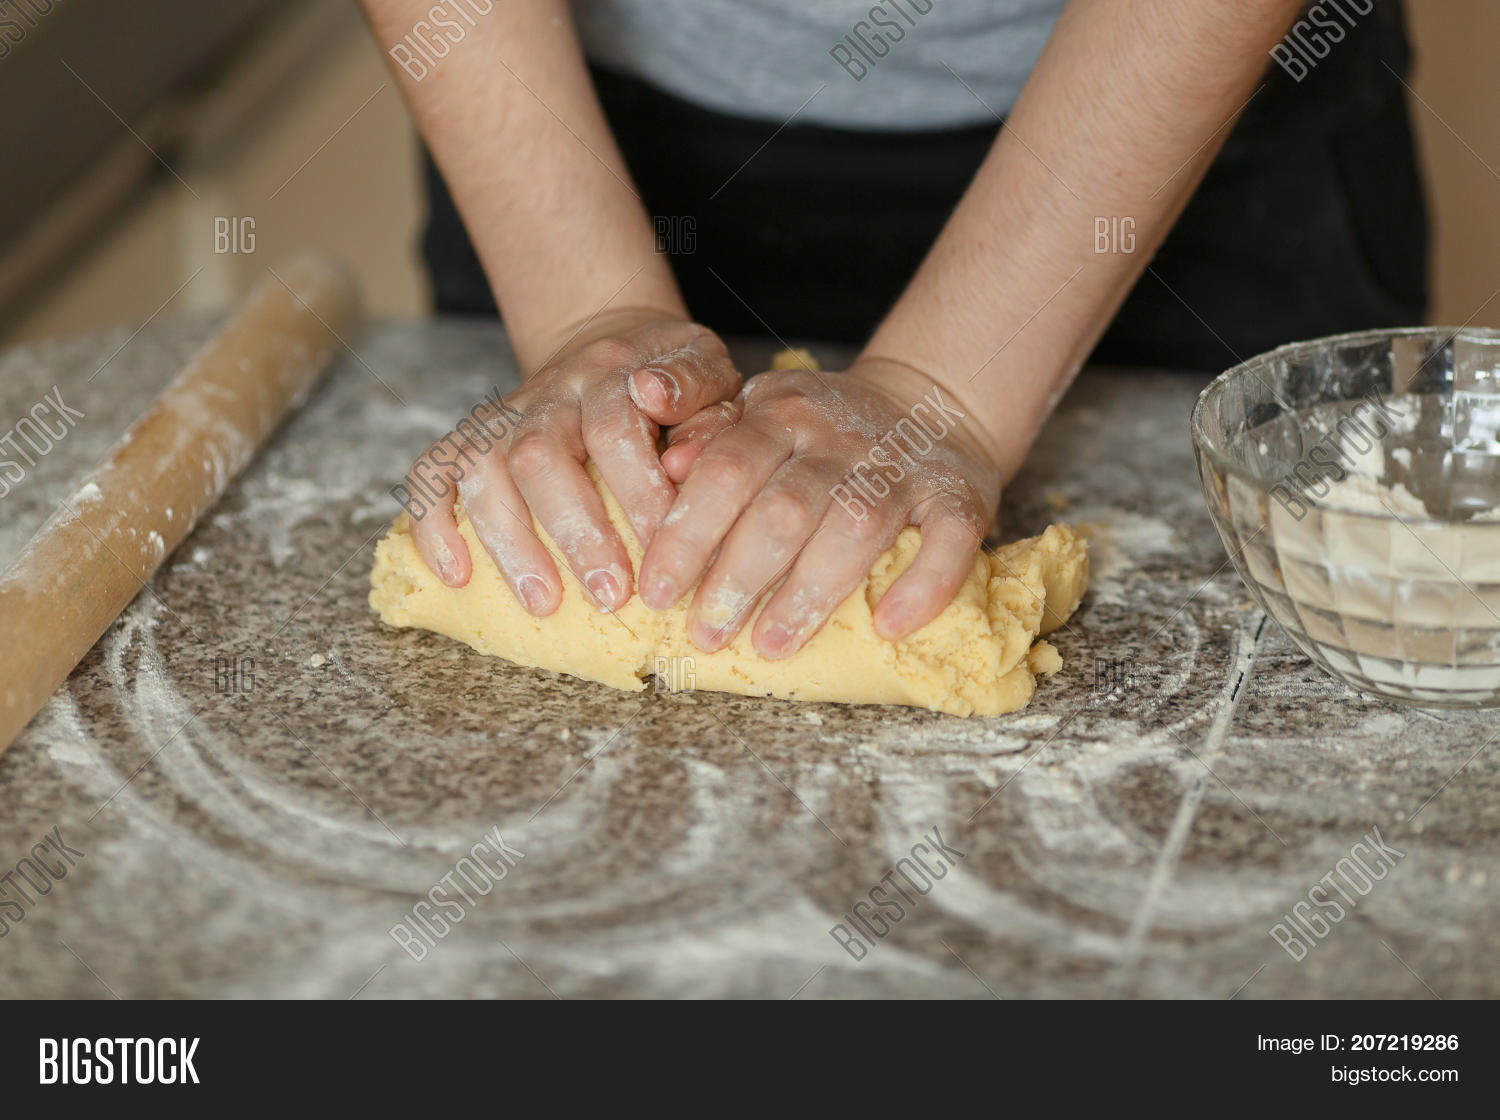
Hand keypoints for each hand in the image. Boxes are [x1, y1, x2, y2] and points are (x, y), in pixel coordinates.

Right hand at [404, 309, 739, 613]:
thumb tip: (680, 457)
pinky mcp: (472, 437)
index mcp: (613, 372)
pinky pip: (433, 472)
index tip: (664, 549)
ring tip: (544, 603)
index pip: (614, 429)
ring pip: (484, 469)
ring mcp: (505, 413)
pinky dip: (434, 523)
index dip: (636, 492)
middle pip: (540, 455)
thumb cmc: (672, 380)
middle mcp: (551, 390)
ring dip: (510, 542)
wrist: (615, 342)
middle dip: (574, 531)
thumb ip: (702, 405)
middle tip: (611, 594)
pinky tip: (456, 574)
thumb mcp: (708, 374)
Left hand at [640, 357, 1002, 656]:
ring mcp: (903, 468)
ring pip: (856, 527)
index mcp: (782, 414)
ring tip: (771, 644)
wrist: (929, 402)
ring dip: (811, 592)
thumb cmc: (822, 430)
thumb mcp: (760, 413)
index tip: (657, 592)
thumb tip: (666, 471)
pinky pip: (949, 539)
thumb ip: (710, 440)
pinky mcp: (959, 496)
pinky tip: (889, 626)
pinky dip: (923, 584)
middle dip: (738, 576)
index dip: (688, 534)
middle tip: (706, 633)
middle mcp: (841, 436)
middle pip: (785, 507)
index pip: (726, 471)